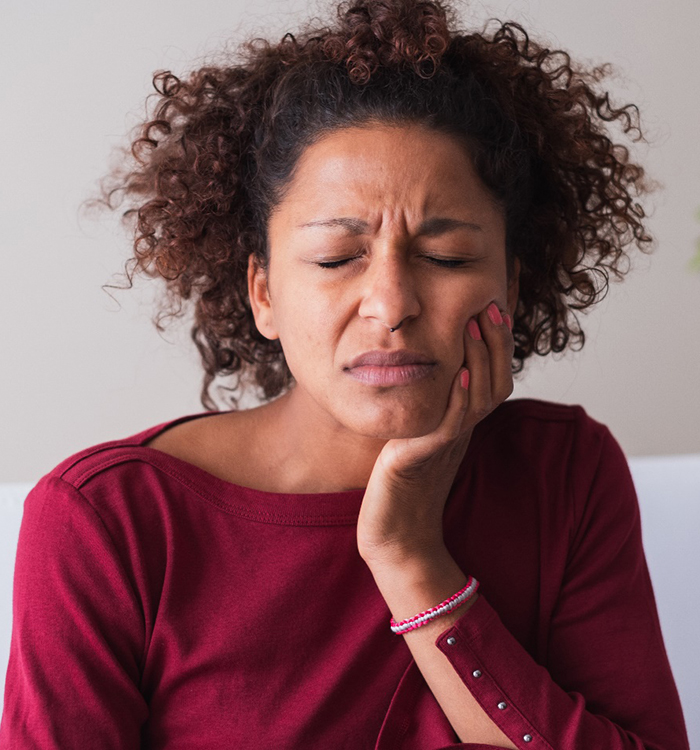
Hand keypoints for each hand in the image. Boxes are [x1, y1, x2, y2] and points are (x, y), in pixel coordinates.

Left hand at [357, 301, 514, 566]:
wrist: (395, 536)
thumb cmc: (402, 486)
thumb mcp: (421, 436)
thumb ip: (432, 408)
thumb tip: (433, 373)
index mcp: (463, 424)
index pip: (491, 378)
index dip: (497, 345)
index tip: (493, 306)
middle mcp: (462, 432)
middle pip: (494, 382)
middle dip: (495, 342)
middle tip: (491, 305)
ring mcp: (447, 446)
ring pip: (477, 398)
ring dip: (479, 359)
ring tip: (474, 324)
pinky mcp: (423, 459)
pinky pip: (449, 426)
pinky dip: (457, 399)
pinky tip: (455, 373)